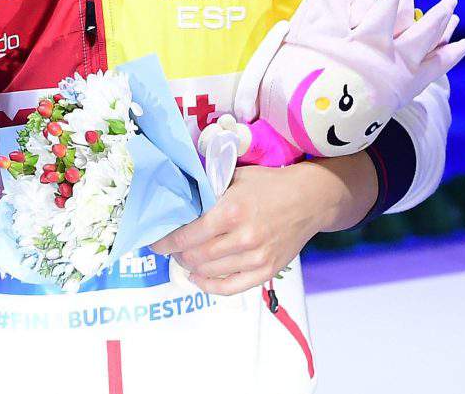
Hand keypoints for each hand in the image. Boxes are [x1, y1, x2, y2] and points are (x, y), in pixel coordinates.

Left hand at [153, 160, 362, 295]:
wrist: (310, 199)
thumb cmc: (269, 185)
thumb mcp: (235, 177)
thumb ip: (209, 189)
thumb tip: (178, 198)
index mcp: (231, 211)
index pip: (188, 234)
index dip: (166, 241)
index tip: (155, 241)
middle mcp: (244, 237)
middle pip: (196, 255)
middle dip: (176, 254)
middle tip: (168, 249)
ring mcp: (257, 257)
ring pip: (211, 271)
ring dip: (190, 267)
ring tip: (182, 259)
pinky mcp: (268, 270)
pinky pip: (232, 286)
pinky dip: (210, 286)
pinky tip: (198, 278)